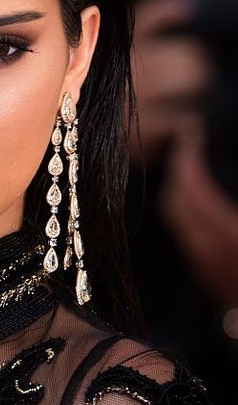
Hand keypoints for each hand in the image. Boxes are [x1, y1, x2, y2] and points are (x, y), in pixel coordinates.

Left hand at [159, 120, 237, 308]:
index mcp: (228, 234)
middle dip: (179, 168)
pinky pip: (185, 230)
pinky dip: (185, 206)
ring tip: (193, 163)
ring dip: (180, 186)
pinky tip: (199, 197)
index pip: (192, 187)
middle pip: (176, 199)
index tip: (193, 131)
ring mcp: (204, 262)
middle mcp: (208, 247)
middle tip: (191, 143)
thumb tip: (210, 168)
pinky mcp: (206, 272)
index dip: (189, 156)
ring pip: (176, 215)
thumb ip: (229, 208)